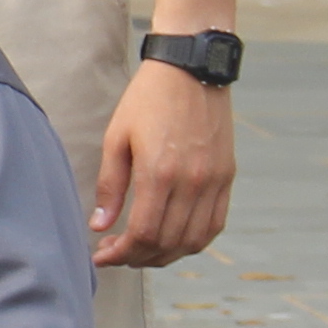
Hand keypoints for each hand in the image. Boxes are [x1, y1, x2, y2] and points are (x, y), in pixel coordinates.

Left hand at [94, 60, 235, 267]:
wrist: (192, 70)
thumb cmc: (148, 100)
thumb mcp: (116, 138)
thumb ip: (109, 186)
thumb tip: (99, 226)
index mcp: (160, 172)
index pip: (143, 233)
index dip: (121, 253)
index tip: (102, 256)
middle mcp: (193, 181)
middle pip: (168, 242)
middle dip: (138, 258)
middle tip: (117, 256)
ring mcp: (214, 180)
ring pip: (193, 240)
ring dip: (166, 256)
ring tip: (141, 253)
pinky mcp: (227, 176)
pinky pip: (215, 223)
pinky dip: (194, 241)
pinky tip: (173, 242)